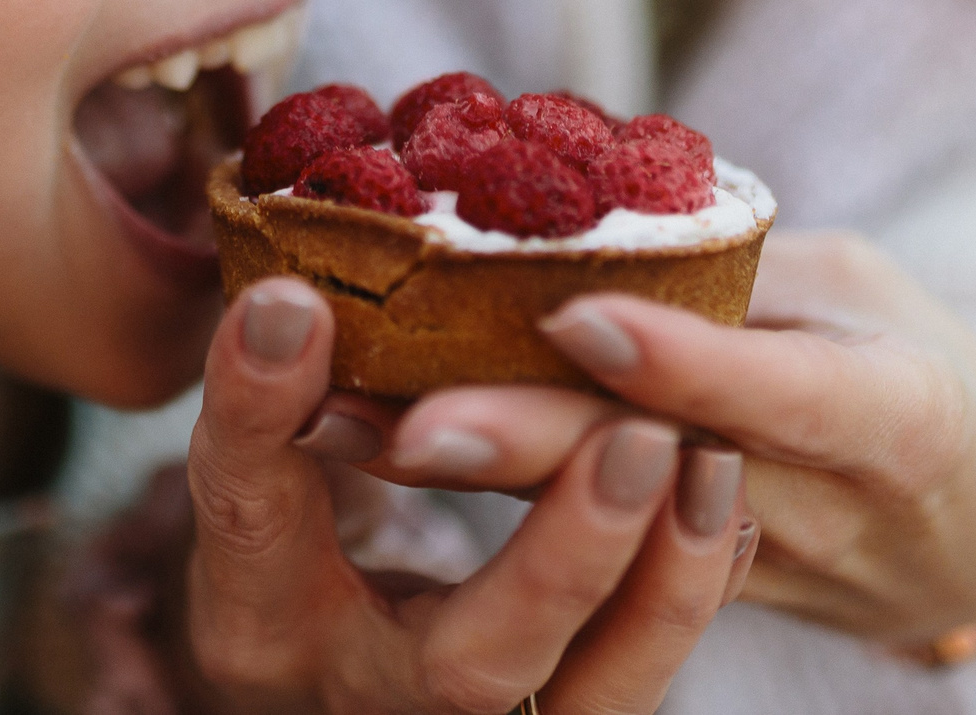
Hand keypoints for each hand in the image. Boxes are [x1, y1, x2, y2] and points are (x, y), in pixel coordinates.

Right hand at [183, 277, 752, 713]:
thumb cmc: (284, 521)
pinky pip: (630, 681)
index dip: (266, 413)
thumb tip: (285, 300)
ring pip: (585, 700)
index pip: (254, 519)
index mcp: (260, 619)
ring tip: (708, 465)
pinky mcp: (550, 706)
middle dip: (560, 561)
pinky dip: (683, 594)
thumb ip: (268, 394)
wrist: (333, 640)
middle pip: (468, 668)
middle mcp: (364, 693)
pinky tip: (721, 506)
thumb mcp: (254, 458)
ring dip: (659, 586)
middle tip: (634, 442)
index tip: (295, 304)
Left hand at [354, 231, 975, 650]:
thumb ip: (744, 269)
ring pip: (598, 524)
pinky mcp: (690, 591)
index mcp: (898, 416)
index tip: (574, 317)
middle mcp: (823, 509)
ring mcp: (756, 567)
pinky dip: (478, 496)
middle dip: (522, 446)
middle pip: (658, 477)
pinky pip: (583, 546)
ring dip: (464, 478)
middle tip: (396, 415)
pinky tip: (367, 452)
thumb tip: (590, 200)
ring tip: (336, 427)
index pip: (784, 391)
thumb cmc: (919, 364)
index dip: (682, 362)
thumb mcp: (868, 293)